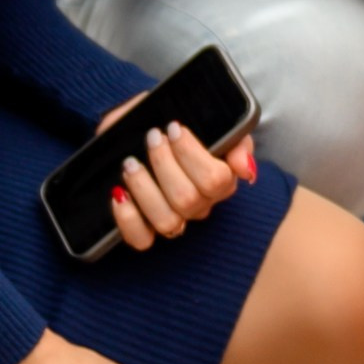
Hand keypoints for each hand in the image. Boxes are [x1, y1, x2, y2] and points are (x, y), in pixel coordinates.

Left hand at [96, 97, 253, 252]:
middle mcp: (199, 205)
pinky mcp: (145, 229)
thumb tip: (244, 167)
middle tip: (152, 137)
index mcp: (221, 182)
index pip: (216, 180)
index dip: (192, 154)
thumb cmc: (179, 129)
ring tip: (131, 163)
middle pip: (188, 199)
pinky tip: (119, 193)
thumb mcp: (214, 124)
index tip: (174, 128)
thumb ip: (237, 140)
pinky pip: (141, 239)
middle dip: (164, 163)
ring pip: (166, 220)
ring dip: (144, 188)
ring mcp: (174, 219)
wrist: (147, 131)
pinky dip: (128, 218)